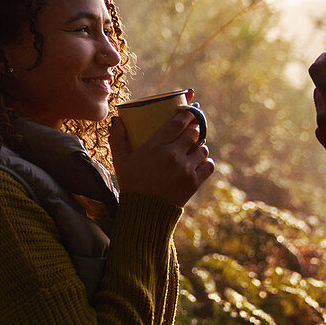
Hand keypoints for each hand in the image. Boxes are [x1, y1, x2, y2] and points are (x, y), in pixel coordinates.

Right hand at [110, 92, 214, 207]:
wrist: (144, 213)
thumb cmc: (132, 184)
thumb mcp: (121, 161)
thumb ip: (118, 139)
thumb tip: (116, 120)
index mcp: (156, 146)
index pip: (177, 122)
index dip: (186, 114)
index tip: (189, 111)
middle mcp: (173, 155)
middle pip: (193, 132)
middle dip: (194, 129)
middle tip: (192, 129)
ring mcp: (185, 168)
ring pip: (203, 148)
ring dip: (200, 147)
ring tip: (194, 149)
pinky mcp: (194, 182)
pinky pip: (209, 165)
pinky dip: (206, 162)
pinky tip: (200, 162)